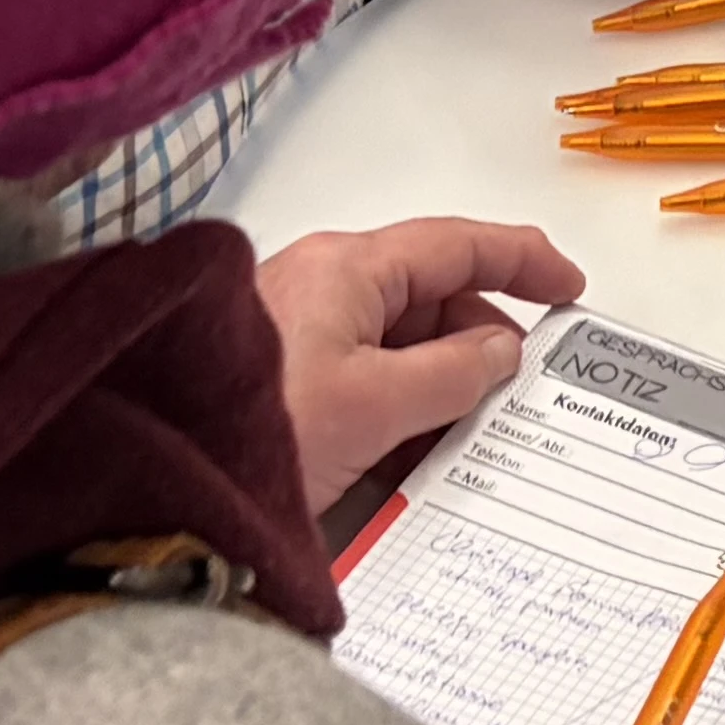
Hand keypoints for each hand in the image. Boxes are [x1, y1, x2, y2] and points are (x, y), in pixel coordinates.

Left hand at [249, 213, 577, 514]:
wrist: (155, 481)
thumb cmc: (260, 426)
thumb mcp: (376, 404)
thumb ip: (455, 372)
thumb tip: (502, 349)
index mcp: (350, 267)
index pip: (459, 244)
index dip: (523, 259)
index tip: (569, 288)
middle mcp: (324, 284)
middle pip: (430, 294)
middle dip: (481, 335)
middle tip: (524, 387)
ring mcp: (299, 330)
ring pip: (397, 342)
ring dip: (440, 381)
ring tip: (473, 430)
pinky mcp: (283, 376)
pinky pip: (363, 376)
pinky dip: (400, 405)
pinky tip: (417, 451)